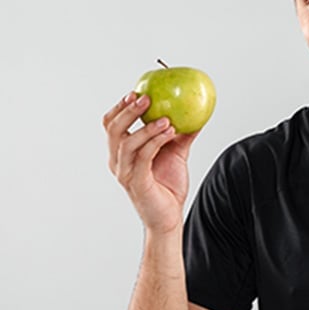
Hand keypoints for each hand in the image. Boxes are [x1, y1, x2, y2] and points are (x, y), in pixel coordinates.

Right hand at [103, 91, 198, 233]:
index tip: (136, 91)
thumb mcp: (176, 154)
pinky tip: (169, 132)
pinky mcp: (137, 182)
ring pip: (127, 142)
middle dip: (127, 110)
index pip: (112, 125)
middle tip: (146, 98)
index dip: (120, 107)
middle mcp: (118, 161)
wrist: (169, 218)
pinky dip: (155, 141)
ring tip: (166, 118)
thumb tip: (196, 113)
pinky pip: (143, 156)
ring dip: (146, 127)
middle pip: (113, 129)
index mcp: (122, 153)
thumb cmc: (168, 188)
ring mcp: (125, 172)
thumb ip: (182, 134)